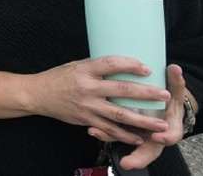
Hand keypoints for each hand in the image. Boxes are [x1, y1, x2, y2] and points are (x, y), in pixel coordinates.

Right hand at [28, 56, 170, 144]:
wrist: (37, 95)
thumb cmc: (58, 77)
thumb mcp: (76, 66)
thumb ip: (97, 68)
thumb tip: (123, 65)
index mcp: (85, 70)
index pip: (110, 64)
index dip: (130, 65)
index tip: (147, 68)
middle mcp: (87, 88)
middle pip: (121, 90)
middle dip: (145, 94)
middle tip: (164, 95)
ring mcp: (87, 106)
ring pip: (119, 114)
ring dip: (142, 120)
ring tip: (160, 124)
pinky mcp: (86, 120)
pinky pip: (108, 129)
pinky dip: (125, 135)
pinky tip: (138, 138)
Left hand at [94, 64, 189, 169]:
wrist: (165, 108)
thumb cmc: (168, 99)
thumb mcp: (175, 91)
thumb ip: (176, 81)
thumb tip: (175, 67)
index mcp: (170, 125)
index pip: (172, 136)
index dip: (167, 137)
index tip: (159, 137)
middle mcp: (156, 135)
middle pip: (150, 151)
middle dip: (139, 157)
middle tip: (127, 162)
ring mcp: (142, 136)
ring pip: (129, 145)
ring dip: (114, 142)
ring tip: (100, 138)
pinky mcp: (128, 132)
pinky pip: (116, 135)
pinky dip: (104, 134)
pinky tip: (92, 130)